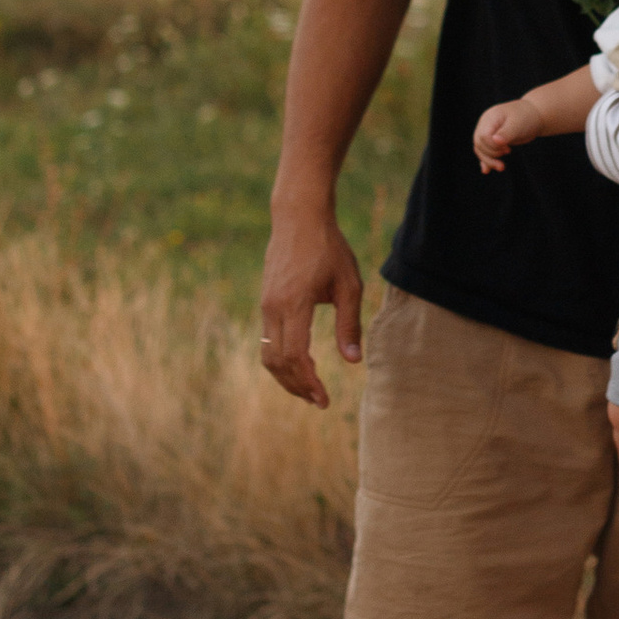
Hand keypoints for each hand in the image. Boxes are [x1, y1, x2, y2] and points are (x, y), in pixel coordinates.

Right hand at [258, 201, 366, 408]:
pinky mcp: (265, 302)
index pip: (296, 355)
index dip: (309, 382)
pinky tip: (300, 366)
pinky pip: (268, 340)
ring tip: (309, 390)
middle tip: (320, 401)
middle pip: (278, 362)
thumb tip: (352, 362)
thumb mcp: (349, 285)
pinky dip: (281, 360)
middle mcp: (273, 307)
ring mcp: (266, 305)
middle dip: (297, 386)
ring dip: (286, 377)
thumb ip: (349, 324)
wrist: (298, 217)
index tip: (325, 399)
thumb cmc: (329, 248)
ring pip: (268, 354)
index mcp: (295, 303)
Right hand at [473, 99, 533, 172]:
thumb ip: (506, 133)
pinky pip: (485, 151)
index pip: (483, 136)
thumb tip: (495, 141)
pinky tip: (487, 170)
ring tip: (502, 167)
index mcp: (490, 117)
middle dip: (490, 155)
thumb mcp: (518, 125)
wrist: (534, 116)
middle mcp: (485, 124)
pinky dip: (487, 160)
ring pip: (481, 149)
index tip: (507, 149)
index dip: (493, 146)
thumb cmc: (527, 118)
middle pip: (479, 144)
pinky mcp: (493, 140)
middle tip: (508, 154)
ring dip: (489, 160)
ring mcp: (488, 132)